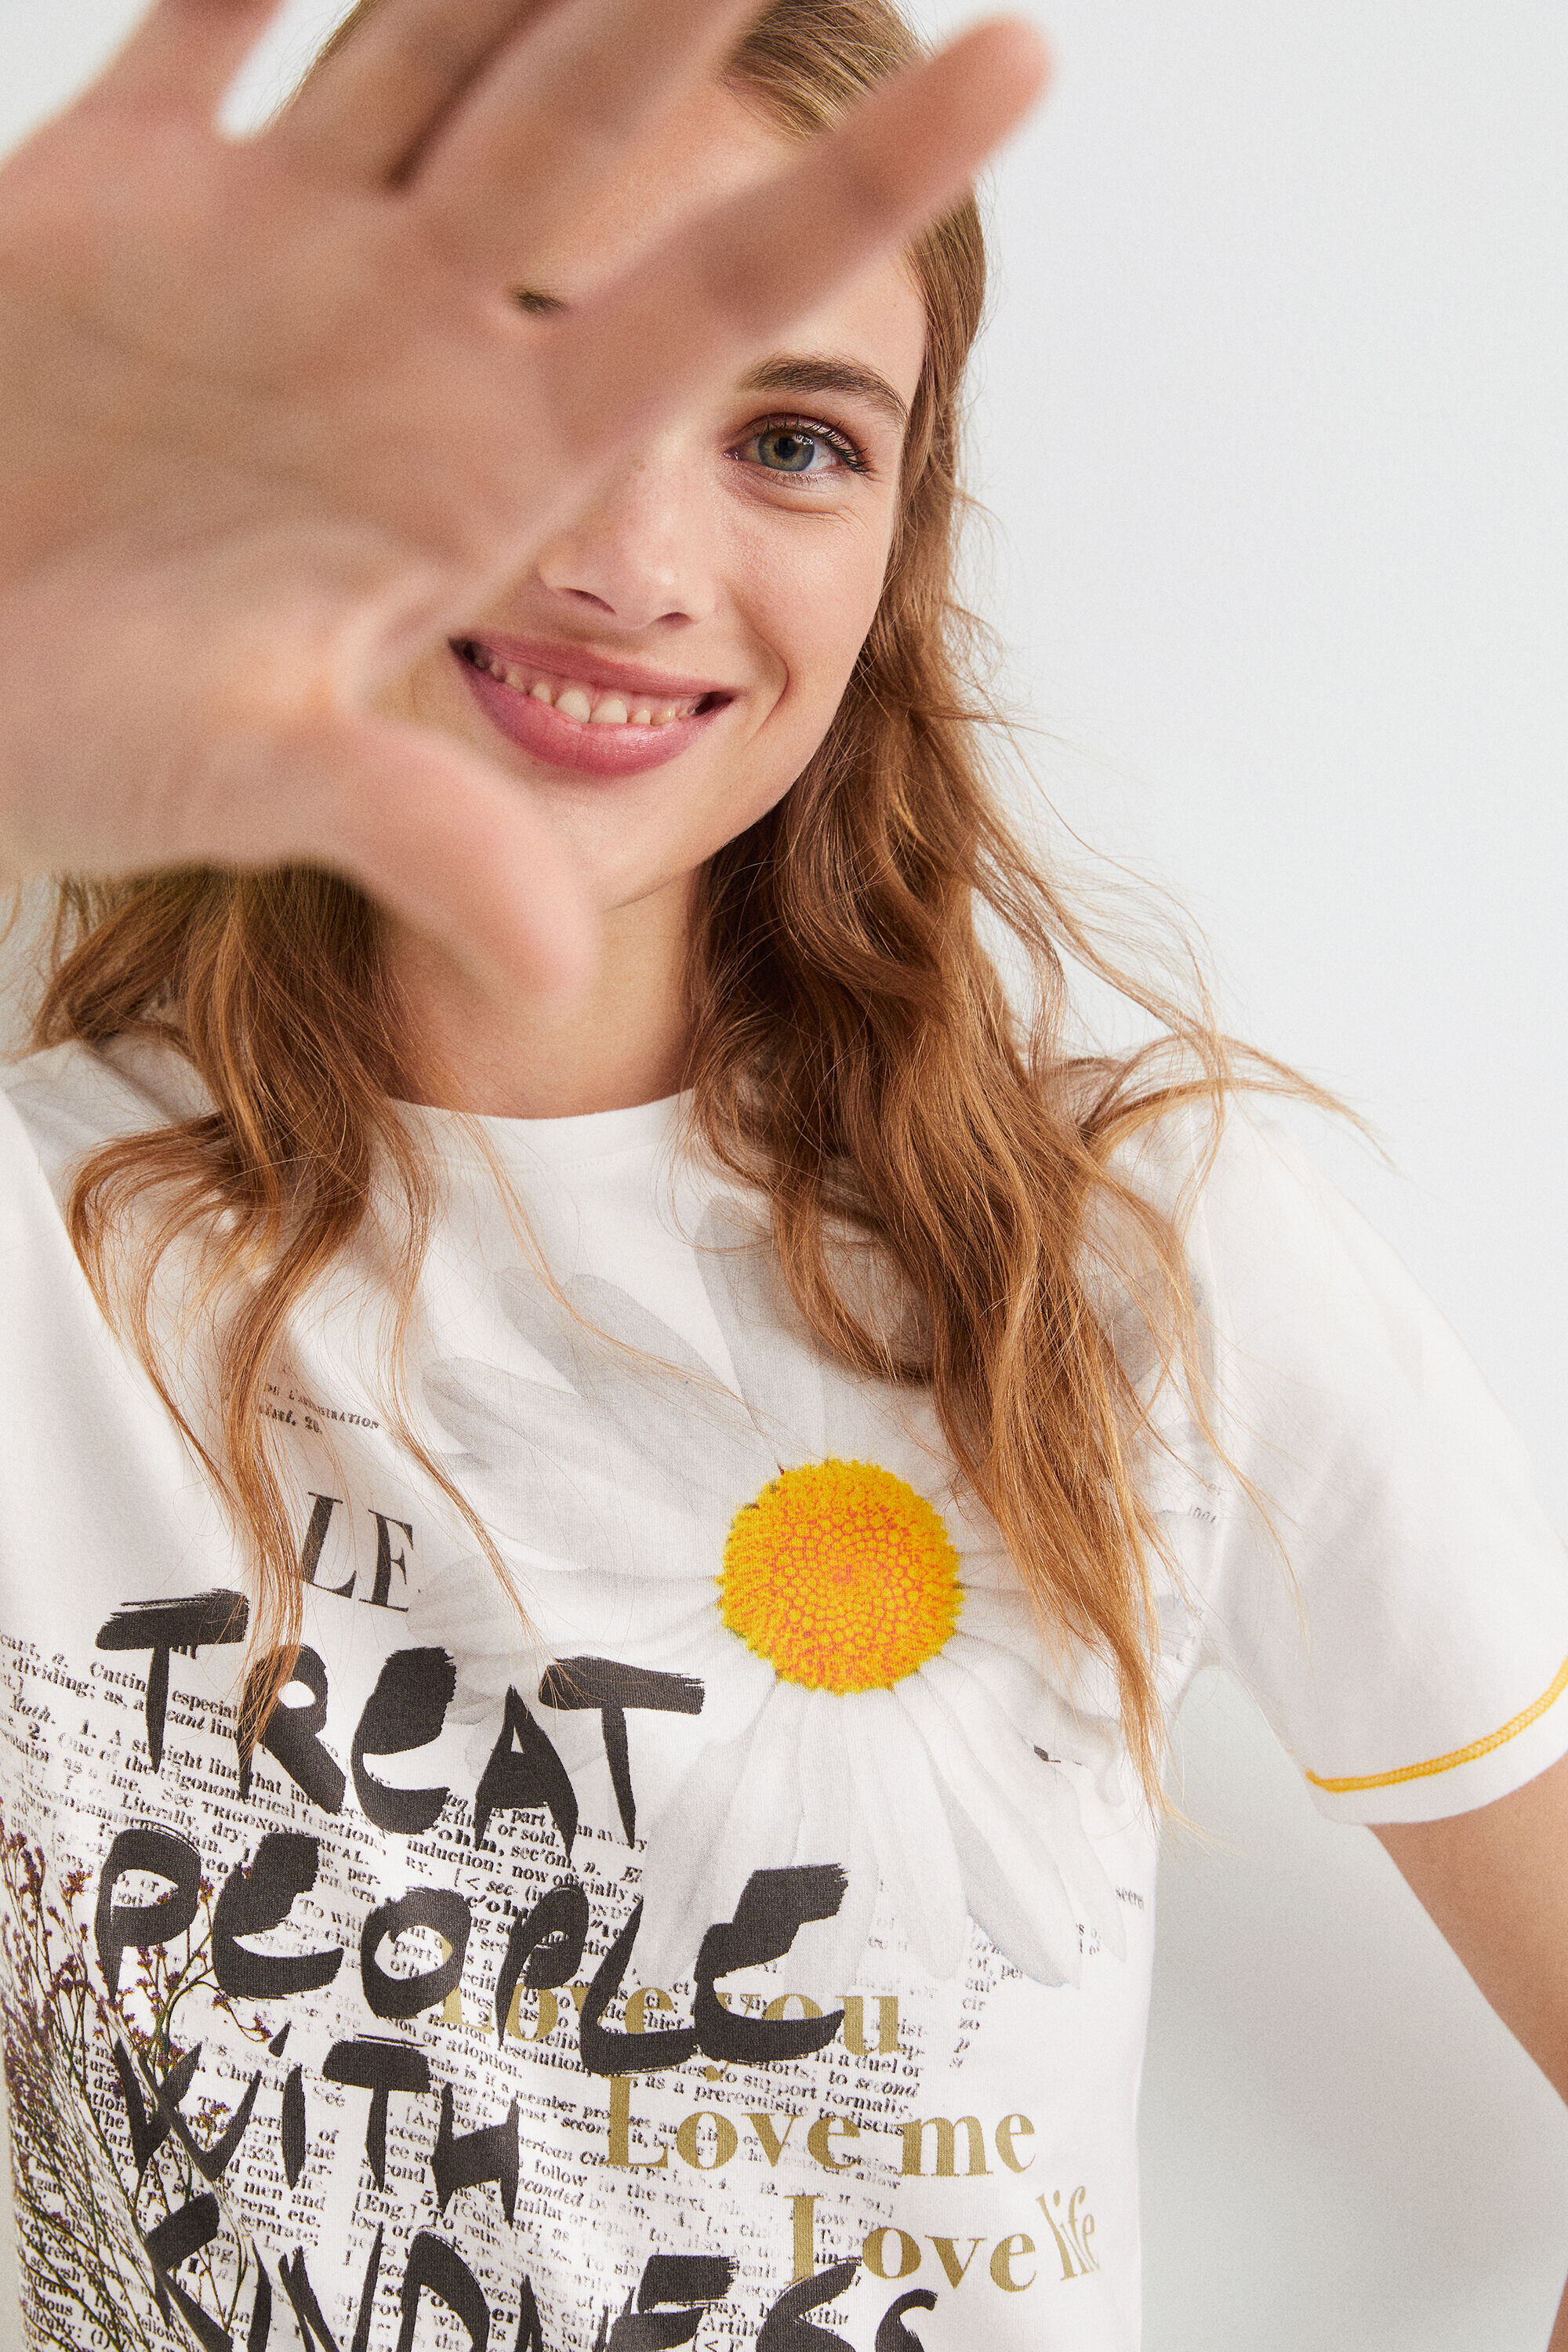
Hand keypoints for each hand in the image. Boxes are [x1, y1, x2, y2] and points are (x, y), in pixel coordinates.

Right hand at [0, 0, 1046, 992]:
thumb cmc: (69, 743)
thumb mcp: (248, 780)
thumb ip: (411, 830)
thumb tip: (552, 966)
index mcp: (484, 467)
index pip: (716, 303)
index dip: (866, 190)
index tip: (1026, 58)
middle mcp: (408, 337)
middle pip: (592, 120)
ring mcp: (272, 251)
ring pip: (433, 37)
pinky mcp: (114, 191)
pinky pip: (210, 14)